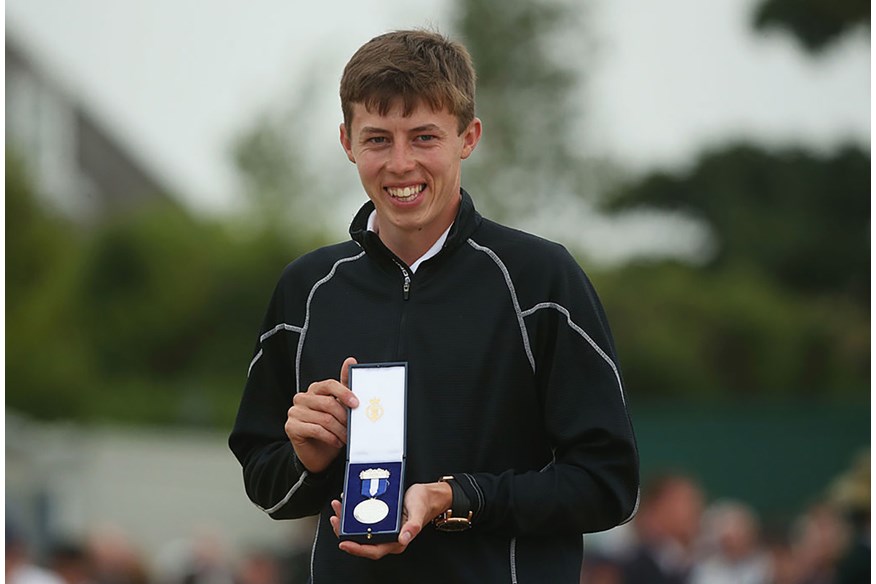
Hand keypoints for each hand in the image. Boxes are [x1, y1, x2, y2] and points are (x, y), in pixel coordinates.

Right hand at [285, 357, 358, 472]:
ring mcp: (294, 412)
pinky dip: (330, 437)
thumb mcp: (340, 407)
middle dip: (344, 417)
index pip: (329, 385)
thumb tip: (351, 360)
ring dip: (339, 430)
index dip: (344, 393)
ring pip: (324, 418)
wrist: (318, 453)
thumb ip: (345, 387)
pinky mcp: (291, 426)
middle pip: (328, 403)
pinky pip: (315, 429)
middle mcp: (302, 398)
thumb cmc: (331, 428)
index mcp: (315, 390)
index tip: (356, 404)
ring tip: (346, 437)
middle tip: (353, 427)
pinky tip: (336, 442)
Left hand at [328, 481, 452, 559]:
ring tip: (338, 508)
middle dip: (345, 532)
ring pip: (360, 531)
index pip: (373, 550)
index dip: (357, 549)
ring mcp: (384, 529)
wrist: (429, 495)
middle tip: (336, 518)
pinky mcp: (381, 520)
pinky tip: (347, 505)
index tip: (343, 543)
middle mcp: (388, 537)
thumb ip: (413, 526)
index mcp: (397, 540)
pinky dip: (353, 515)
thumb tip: (404, 539)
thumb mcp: (418, 511)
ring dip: (346, 522)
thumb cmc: (424, 503)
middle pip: (361, 541)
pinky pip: (364, 521)